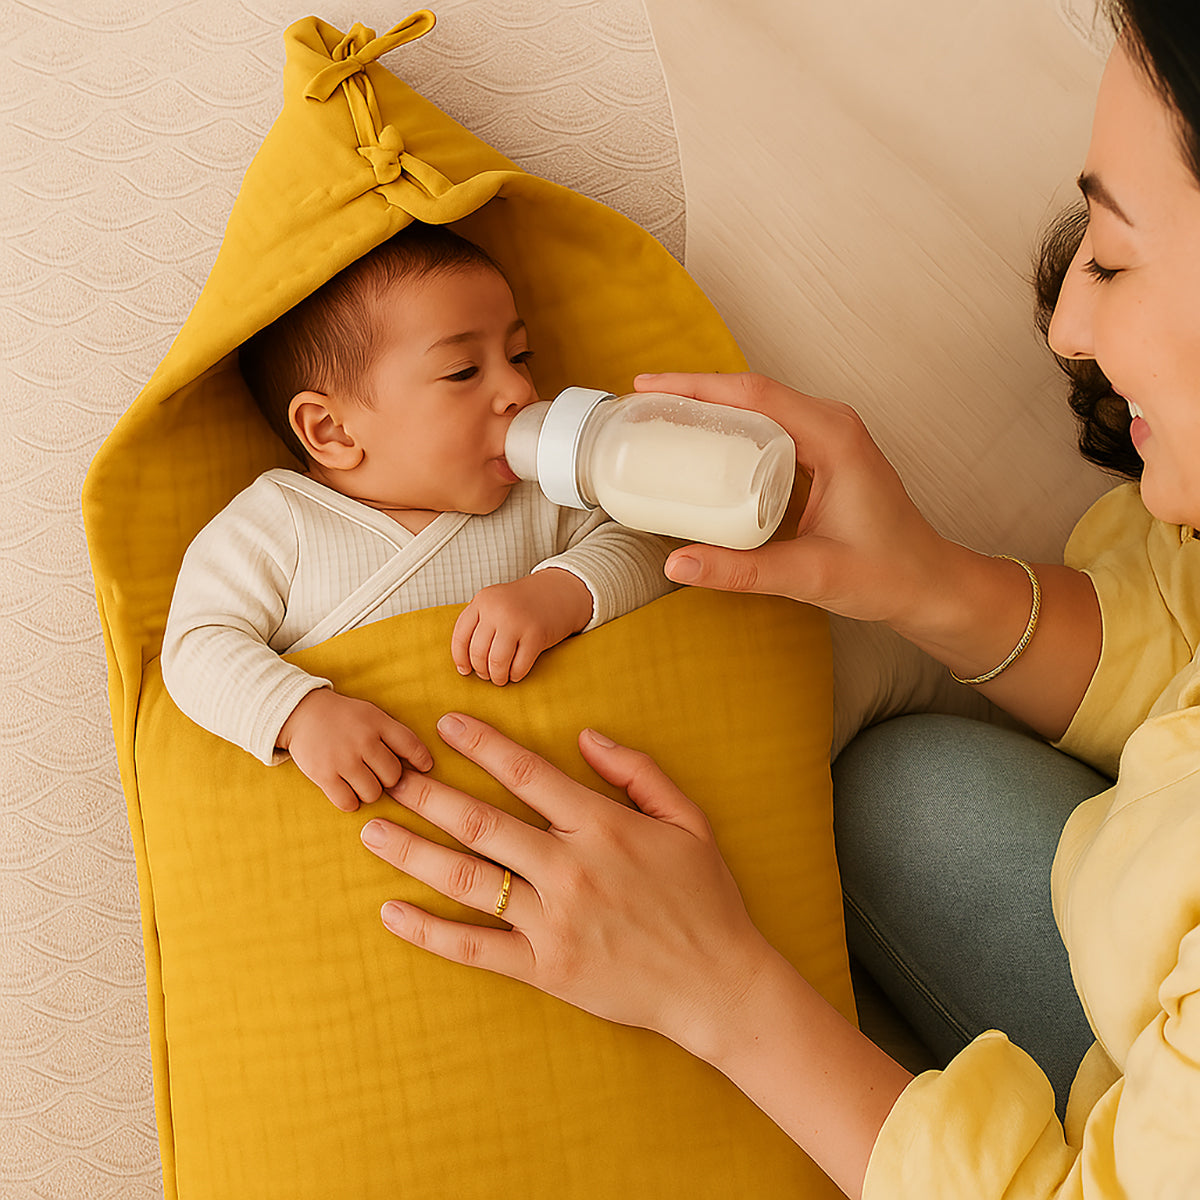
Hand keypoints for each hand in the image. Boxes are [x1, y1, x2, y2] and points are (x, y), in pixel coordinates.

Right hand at [277, 688, 432, 811]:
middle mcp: (363, 740)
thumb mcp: (371, 714)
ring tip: (361, 782)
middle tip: (378, 774)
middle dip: (389, 779)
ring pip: (373, 793)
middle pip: (393, 776)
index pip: (411, 745)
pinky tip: (347, 792)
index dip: (421, 760)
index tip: (425, 768)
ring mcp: (343, 759)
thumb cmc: (343, 718)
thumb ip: (393, 734)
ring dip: (369, 792)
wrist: (301, 713)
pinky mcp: (323, 775)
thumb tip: (422, 763)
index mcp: (377, 722)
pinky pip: (348, 802)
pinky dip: (350, 802)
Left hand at [360, 712, 774, 1057]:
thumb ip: (638, 771)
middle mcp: (570, 868)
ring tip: (372, 832)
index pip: (528, 774)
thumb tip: (586, 736)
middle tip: (388, 775)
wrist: (720, 983)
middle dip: (428, 794)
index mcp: (603, 827)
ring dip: (414, 853)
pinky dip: (429, 932)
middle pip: (481, 823)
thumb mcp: (688, 820)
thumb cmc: (706, 898)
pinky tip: (392, 913)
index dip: (482, 745)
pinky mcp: (545, 969)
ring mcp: (553, 922)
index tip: (444, 725)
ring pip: (468, 880)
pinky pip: (475, 948)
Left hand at [451, 568, 593, 684]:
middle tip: (487, 675)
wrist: (559, 591)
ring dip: (497, 676)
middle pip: (478, 652)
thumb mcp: (496, 603)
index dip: (460, 658)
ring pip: (496, 662)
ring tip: (500, 678)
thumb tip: (463, 662)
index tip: (464, 670)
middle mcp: (497, 609)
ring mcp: (517, 621)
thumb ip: (479, 623)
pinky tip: (516, 674)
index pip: (460, 636)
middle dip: (481, 670)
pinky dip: (515, 675)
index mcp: (483, 600)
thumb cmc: (523, 604)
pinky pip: (519, 666)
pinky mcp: (536, 635)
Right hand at [633, 371, 955, 631]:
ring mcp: (830, 437)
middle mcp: (833, 425)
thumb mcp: (809, 576)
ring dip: (710, 407)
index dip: (696, 385)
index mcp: (835, 438)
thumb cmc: (887, 575)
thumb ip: (741, 570)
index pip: (754, 394)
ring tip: (660, 418)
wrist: (929, 586)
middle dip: (693, 391)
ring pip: (759, 407)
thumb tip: (677, 563)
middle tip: (641, 404)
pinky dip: (730, 429)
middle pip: (751, 391)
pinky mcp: (824, 455)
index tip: (649, 387)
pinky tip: (701, 445)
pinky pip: (769, 429)